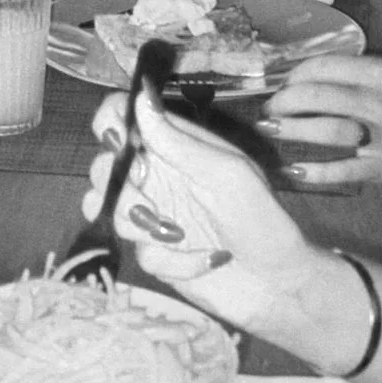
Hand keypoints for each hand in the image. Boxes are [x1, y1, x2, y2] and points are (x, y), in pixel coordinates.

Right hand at [83, 84, 336, 341]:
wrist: (278, 285)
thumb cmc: (263, 220)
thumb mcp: (225, 174)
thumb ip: (178, 142)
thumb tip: (138, 97)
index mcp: (176, 147)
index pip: (123, 117)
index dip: (109, 121)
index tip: (118, 141)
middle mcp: (158, 176)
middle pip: (102, 165)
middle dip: (119, 184)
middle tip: (149, 196)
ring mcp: (152, 216)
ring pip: (108, 210)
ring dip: (143, 224)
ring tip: (181, 234)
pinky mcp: (153, 254)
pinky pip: (138, 252)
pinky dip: (172, 260)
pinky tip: (204, 259)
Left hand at [261, 55, 381, 191]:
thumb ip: (369, 76)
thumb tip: (323, 76)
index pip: (325, 66)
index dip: (296, 73)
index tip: (285, 81)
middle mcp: (380, 101)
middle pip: (316, 95)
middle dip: (284, 101)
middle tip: (270, 107)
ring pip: (323, 129)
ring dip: (290, 130)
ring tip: (271, 130)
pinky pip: (342, 170)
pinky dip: (315, 171)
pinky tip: (294, 169)